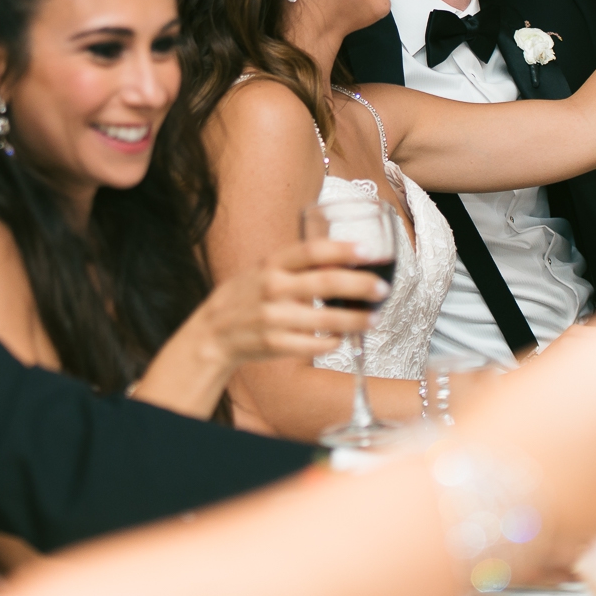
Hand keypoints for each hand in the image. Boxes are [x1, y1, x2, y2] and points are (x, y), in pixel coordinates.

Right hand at [193, 239, 381, 367]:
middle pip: (325, 283)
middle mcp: (272, 288)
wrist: (212, 333)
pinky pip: (314, 345)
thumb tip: (342, 260)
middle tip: (382, 288)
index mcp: (271, 263)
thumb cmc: (246, 297)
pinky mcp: (275, 345)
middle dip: (359, 286)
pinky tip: (343, 338)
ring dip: (355, 320)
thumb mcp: (264, 270)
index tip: (367, 251)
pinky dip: (333, 342)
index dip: (341, 249)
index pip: (311, 251)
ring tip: (374, 319)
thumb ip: (297, 265)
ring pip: (325, 320)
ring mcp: (273, 318)